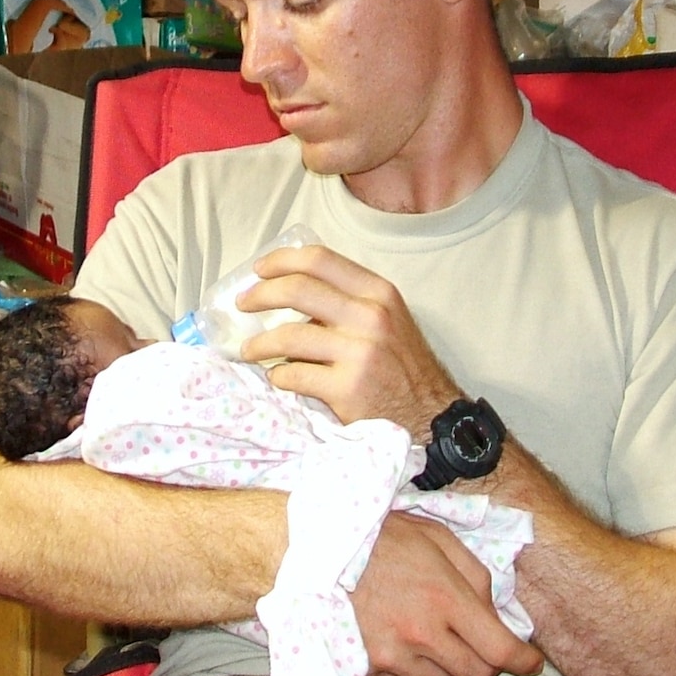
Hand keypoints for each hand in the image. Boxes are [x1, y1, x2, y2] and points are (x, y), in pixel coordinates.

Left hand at [240, 244, 460, 432]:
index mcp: (378, 292)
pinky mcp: (347, 388)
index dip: (281, 261)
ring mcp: (359, 352)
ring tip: (250, 351)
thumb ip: (349, 302)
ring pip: (288, 336)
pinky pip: (293, 375)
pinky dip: (278, 376)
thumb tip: (293, 293)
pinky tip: (278, 378)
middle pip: (297, 289)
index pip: (319, 260)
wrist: (431, 416)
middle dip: (260, 295)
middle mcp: (371, 316)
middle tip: (243, 305)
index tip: (259, 270)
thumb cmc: (403, 368)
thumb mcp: (388, 320)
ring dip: (259, 344)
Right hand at [352, 513, 543, 675]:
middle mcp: (421, 633)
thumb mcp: (438, 539)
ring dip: (449, 667)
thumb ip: (475, 577)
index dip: (523, 660)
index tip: (531, 661)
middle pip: (475, 674)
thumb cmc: (381, 537)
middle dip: (488, 664)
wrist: (319, 550)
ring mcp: (391, 655)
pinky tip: (403, 642)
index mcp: (445, 598)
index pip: (499, 649)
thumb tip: (494, 612)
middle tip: (483, 647)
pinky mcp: (367, 667)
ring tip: (436, 639)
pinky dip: (412, 669)